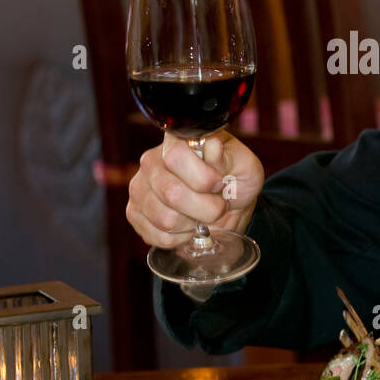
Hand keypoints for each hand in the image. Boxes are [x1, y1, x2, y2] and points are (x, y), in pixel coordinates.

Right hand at [126, 129, 263, 249]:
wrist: (228, 205)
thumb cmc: (235, 180)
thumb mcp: (244, 166)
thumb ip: (228, 158)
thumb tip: (212, 147)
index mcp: (177, 141)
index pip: (175, 156)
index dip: (202, 177)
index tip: (219, 183)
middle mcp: (151, 162)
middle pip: (170, 193)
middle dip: (205, 207)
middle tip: (217, 205)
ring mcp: (140, 188)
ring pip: (165, 219)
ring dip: (193, 224)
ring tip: (201, 214)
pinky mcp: (135, 214)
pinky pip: (158, 236)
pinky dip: (181, 238)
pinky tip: (188, 225)